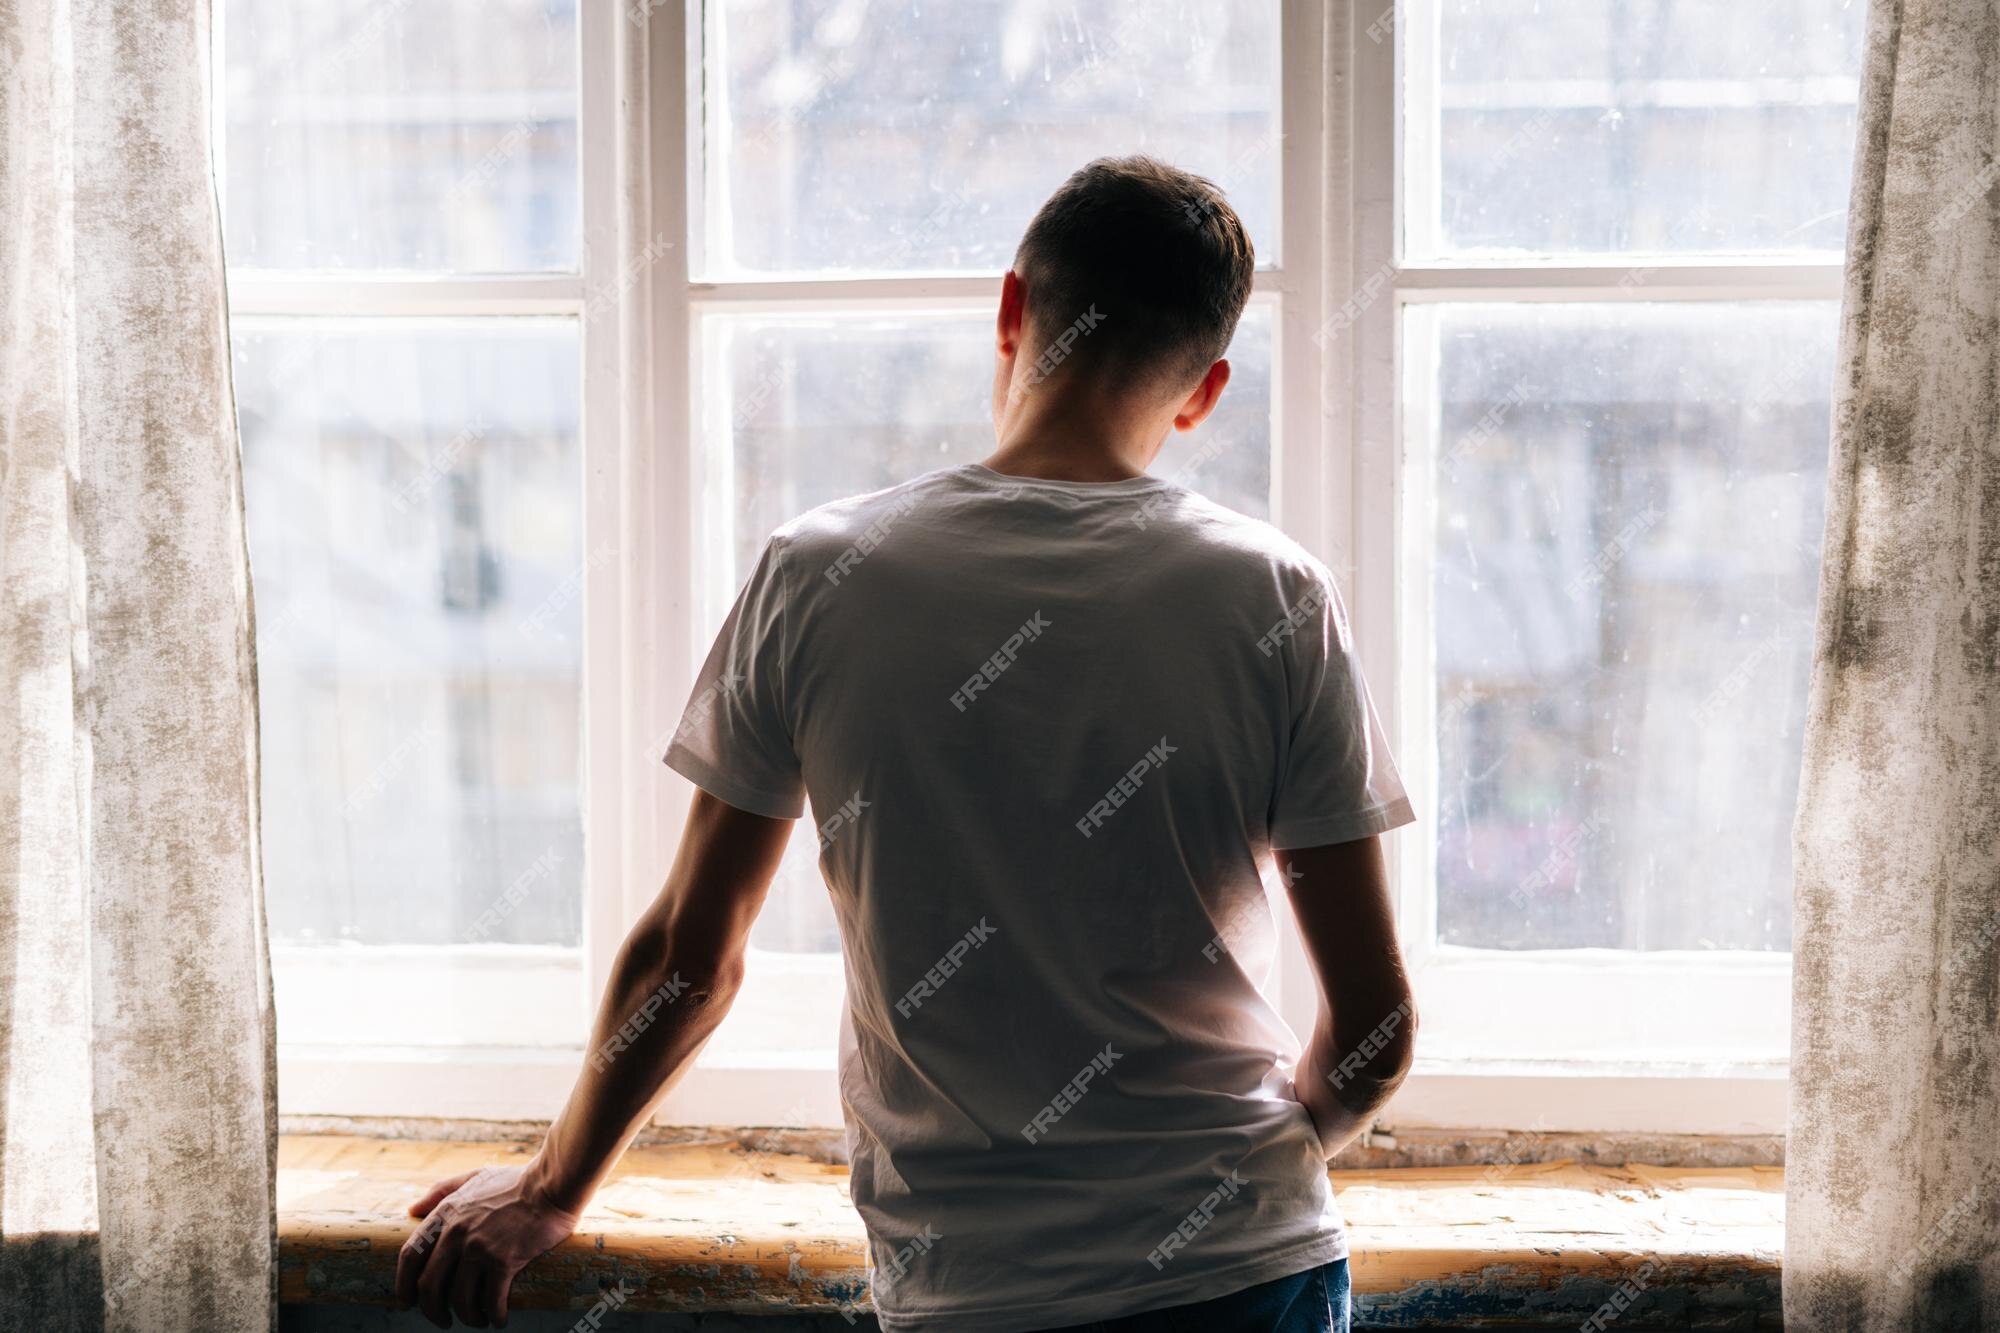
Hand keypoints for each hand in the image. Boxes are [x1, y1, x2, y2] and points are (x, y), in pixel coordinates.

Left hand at [395, 1164, 581, 1327]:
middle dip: (432, 1310)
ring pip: (459, 1298)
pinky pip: (491, 1300)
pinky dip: (494, 1316)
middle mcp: (456, 1233)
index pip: (410, 1255)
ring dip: (467, 1317)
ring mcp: (479, 1247)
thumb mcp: (473, 1178)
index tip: (408, 1301)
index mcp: (446, 1213)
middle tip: (443, 1320)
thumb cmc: (516, 1182)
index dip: (404, 1284)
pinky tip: (500, 1319)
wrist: (552, 1184)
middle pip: (429, 1284)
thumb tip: (411, 1210)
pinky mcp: (504, 1260)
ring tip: (478, 1320)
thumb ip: (441, 1190)